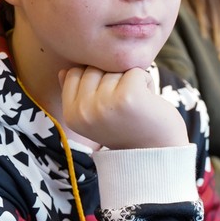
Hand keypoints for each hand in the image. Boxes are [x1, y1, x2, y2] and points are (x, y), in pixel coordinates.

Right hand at [60, 66, 187, 149]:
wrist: (156, 152)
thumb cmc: (126, 128)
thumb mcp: (95, 114)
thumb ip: (77, 93)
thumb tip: (63, 71)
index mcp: (71, 115)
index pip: (75, 72)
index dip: (96, 80)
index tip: (109, 103)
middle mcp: (83, 111)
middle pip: (95, 68)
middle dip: (113, 79)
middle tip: (124, 106)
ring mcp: (104, 104)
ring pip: (115, 68)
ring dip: (131, 82)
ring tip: (135, 106)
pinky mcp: (127, 97)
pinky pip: (136, 71)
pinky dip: (147, 82)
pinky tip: (148, 102)